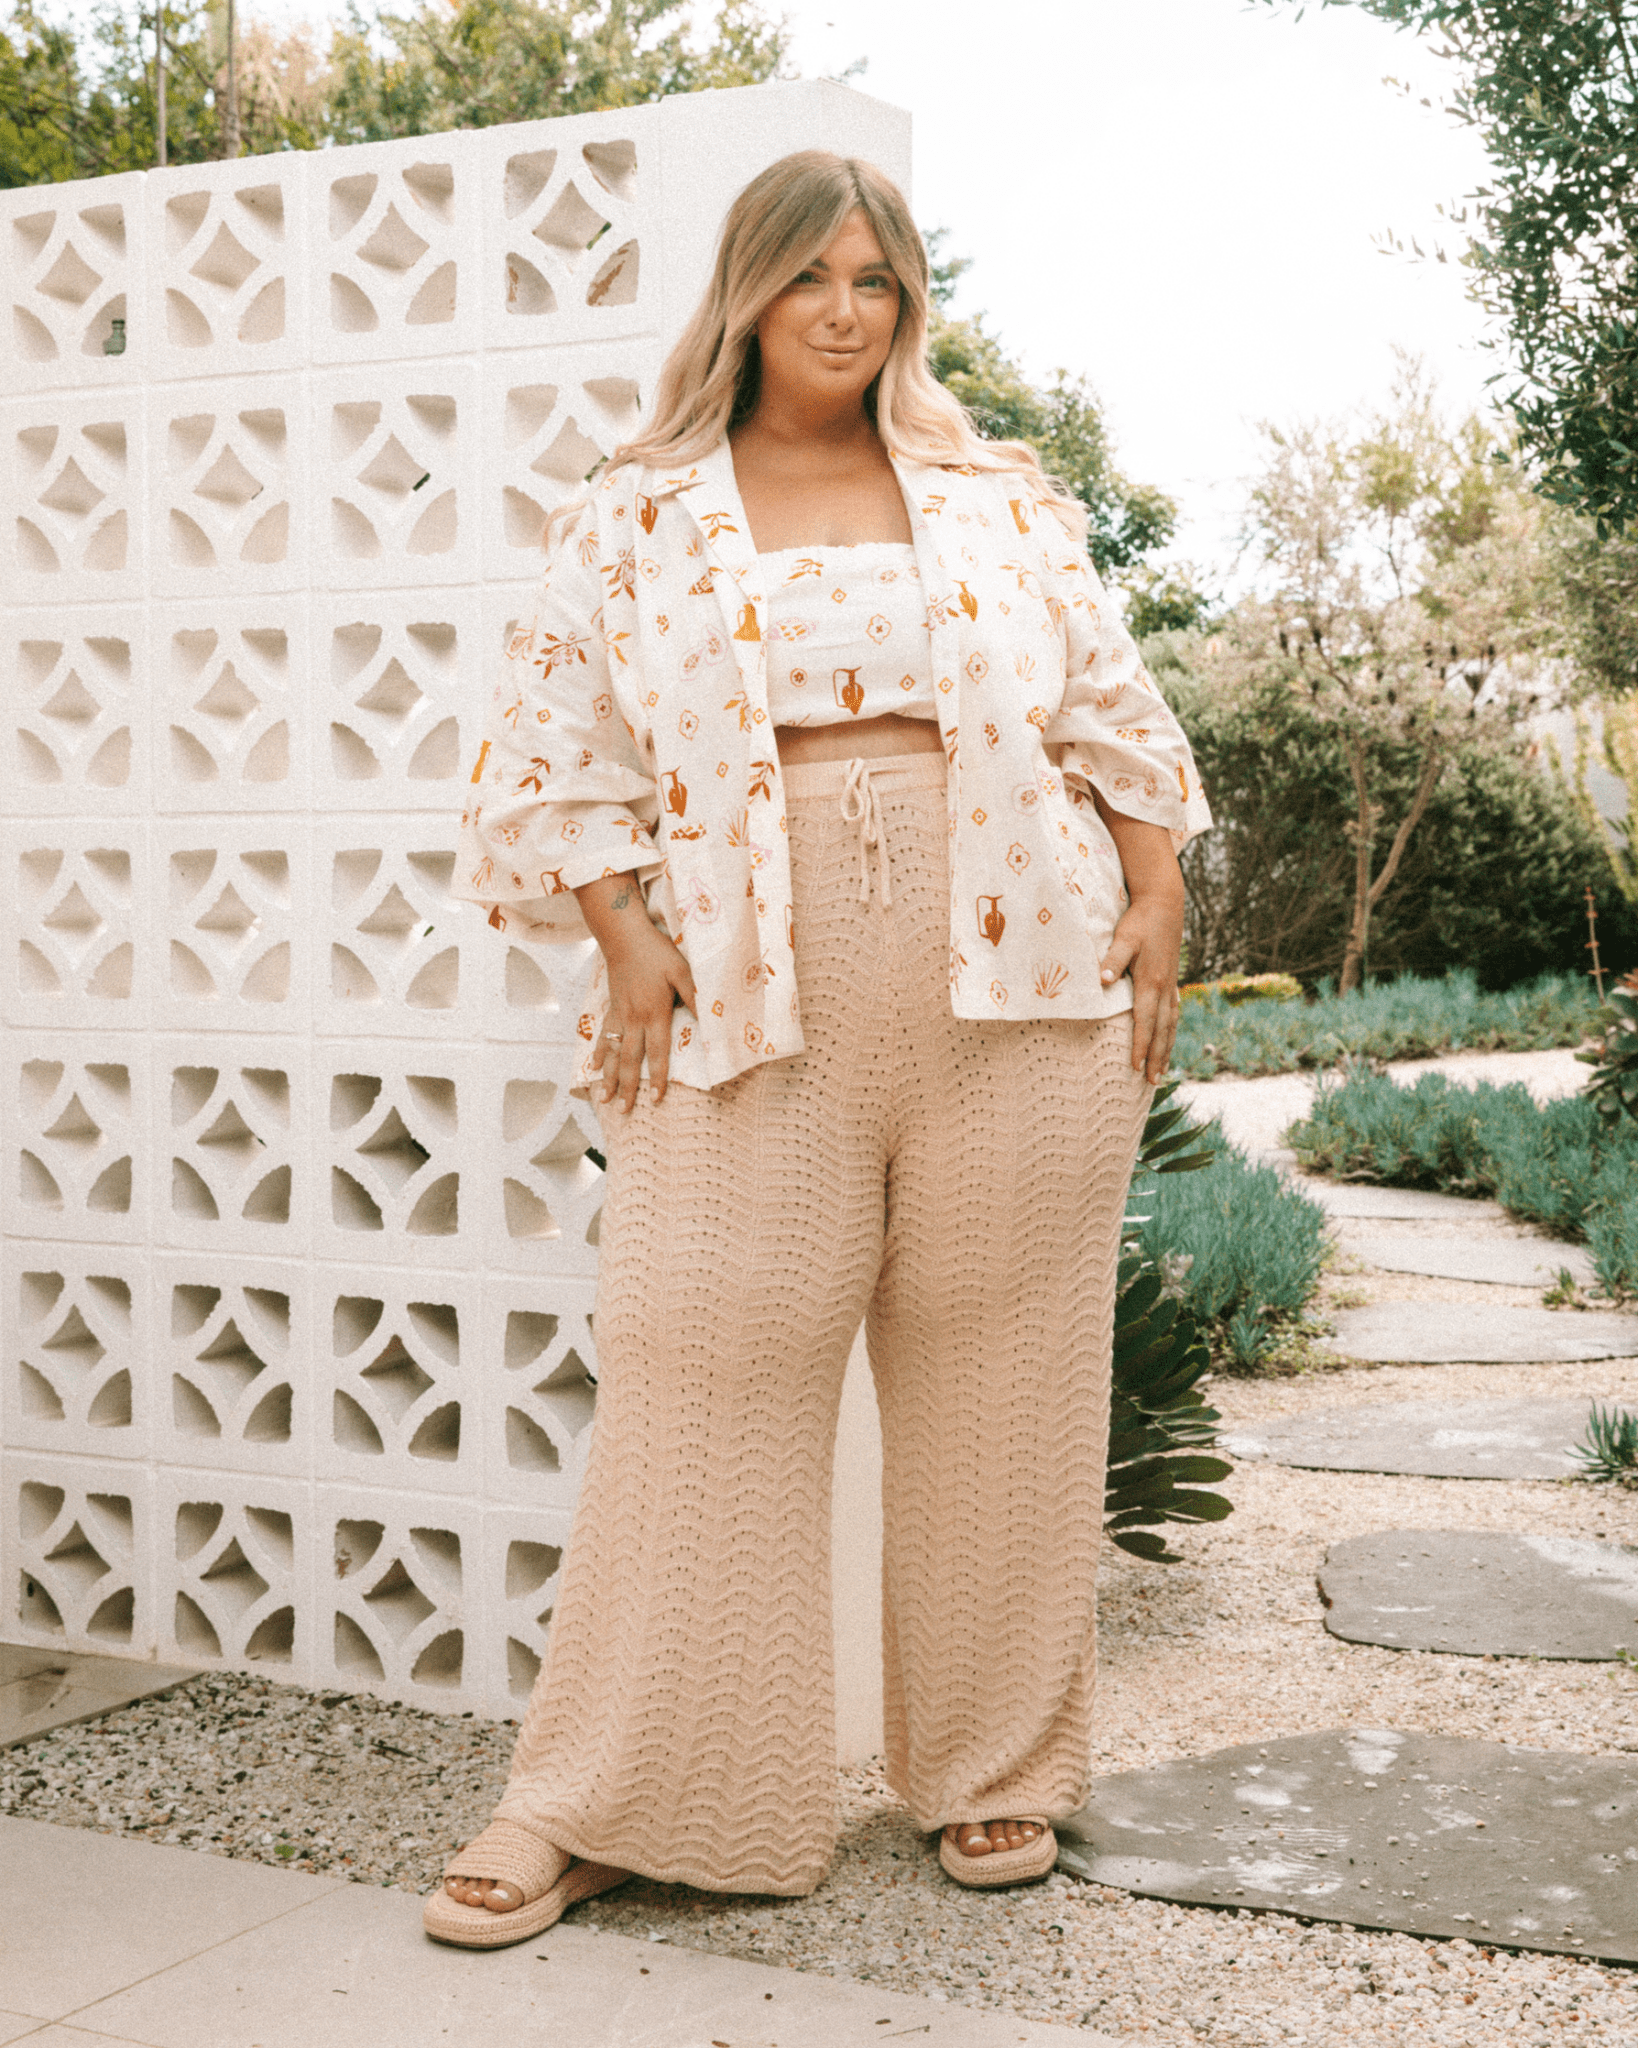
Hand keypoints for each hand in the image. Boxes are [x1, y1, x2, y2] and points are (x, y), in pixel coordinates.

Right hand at [595, 923, 696, 1111]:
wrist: (624, 936)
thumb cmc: (656, 952)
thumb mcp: (682, 971)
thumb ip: (694, 997)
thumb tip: (707, 1021)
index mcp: (654, 1014)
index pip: (657, 1053)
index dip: (658, 1077)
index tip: (657, 1099)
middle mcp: (634, 1019)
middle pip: (630, 1060)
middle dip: (627, 1087)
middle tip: (624, 1111)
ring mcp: (619, 1015)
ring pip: (612, 1053)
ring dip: (609, 1077)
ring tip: (605, 1099)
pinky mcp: (611, 1008)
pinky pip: (603, 1036)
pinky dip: (598, 1053)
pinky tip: (594, 1067)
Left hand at [1099, 889, 1182, 1083]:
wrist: (1164, 902)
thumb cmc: (1140, 920)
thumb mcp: (1124, 937)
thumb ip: (1113, 958)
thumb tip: (1103, 979)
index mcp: (1151, 981)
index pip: (1145, 1022)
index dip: (1141, 1046)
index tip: (1136, 1067)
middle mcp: (1164, 987)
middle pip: (1161, 1030)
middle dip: (1157, 1057)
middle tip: (1152, 1082)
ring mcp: (1170, 984)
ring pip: (1170, 1023)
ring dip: (1167, 1048)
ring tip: (1163, 1070)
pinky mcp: (1171, 979)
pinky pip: (1173, 1012)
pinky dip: (1170, 1030)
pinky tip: (1168, 1039)